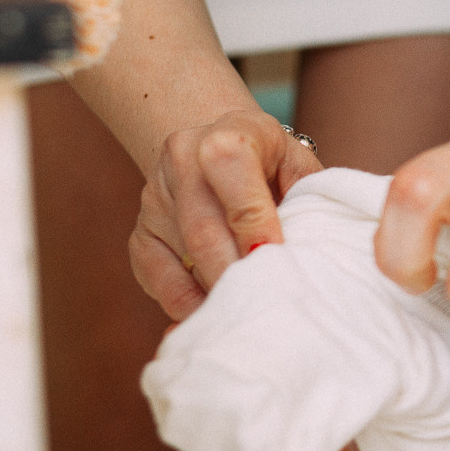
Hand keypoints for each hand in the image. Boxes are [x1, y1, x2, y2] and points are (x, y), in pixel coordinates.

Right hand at [130, 107, 322, 320]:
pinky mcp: (139, 232)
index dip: (257, 229)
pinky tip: (213, 312)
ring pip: (182, 258)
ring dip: (215, 291)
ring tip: (248, 311)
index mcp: (227, 137)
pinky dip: (185, 303)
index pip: (237, 187)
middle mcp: (181, 161)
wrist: (215, 140)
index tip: (275, 260)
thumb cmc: (267, 159)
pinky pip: (155, 277)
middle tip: (266, 301)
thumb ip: (308, 196)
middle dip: (236, 272)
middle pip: (204, 231)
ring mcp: (154, 198)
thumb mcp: (296, 162)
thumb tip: (310, 248)